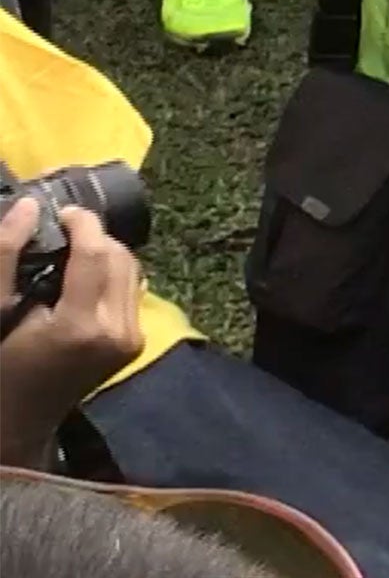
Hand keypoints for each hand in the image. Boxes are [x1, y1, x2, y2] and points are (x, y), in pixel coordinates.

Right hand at [0, 202, 145, 466]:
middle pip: (119, 256)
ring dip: (105, 253)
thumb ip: (5, 258)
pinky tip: (83, 276)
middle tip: (61, 230)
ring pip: (131, 269)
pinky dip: (111, 274)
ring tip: (71, 251)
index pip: (96, 252)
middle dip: (94, 236)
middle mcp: (118, 331)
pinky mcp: (135, 343)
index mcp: (82, 326)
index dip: (81, 222)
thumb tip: (29, 207)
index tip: (59, 211)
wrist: (15, 423)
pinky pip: (131, 289)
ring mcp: (132, 339)